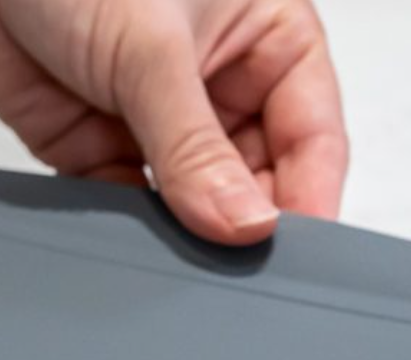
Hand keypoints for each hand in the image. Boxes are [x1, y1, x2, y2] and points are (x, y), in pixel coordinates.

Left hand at [0, 0, 345, 244]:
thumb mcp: (152, 47)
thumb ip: (196, 146)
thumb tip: (245, 223)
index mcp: (267, 36)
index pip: (313, 134)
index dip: (312, 196)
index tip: (296, 252)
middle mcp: (220, 80)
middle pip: (260, 178)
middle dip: (248, 225)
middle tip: (238, 272)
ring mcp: (159, 118)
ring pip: (196, 201)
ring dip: (190, 237)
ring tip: (186, 268)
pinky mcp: (97, 147)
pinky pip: (131, 207)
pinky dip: (133, 233)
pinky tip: (135, 249)